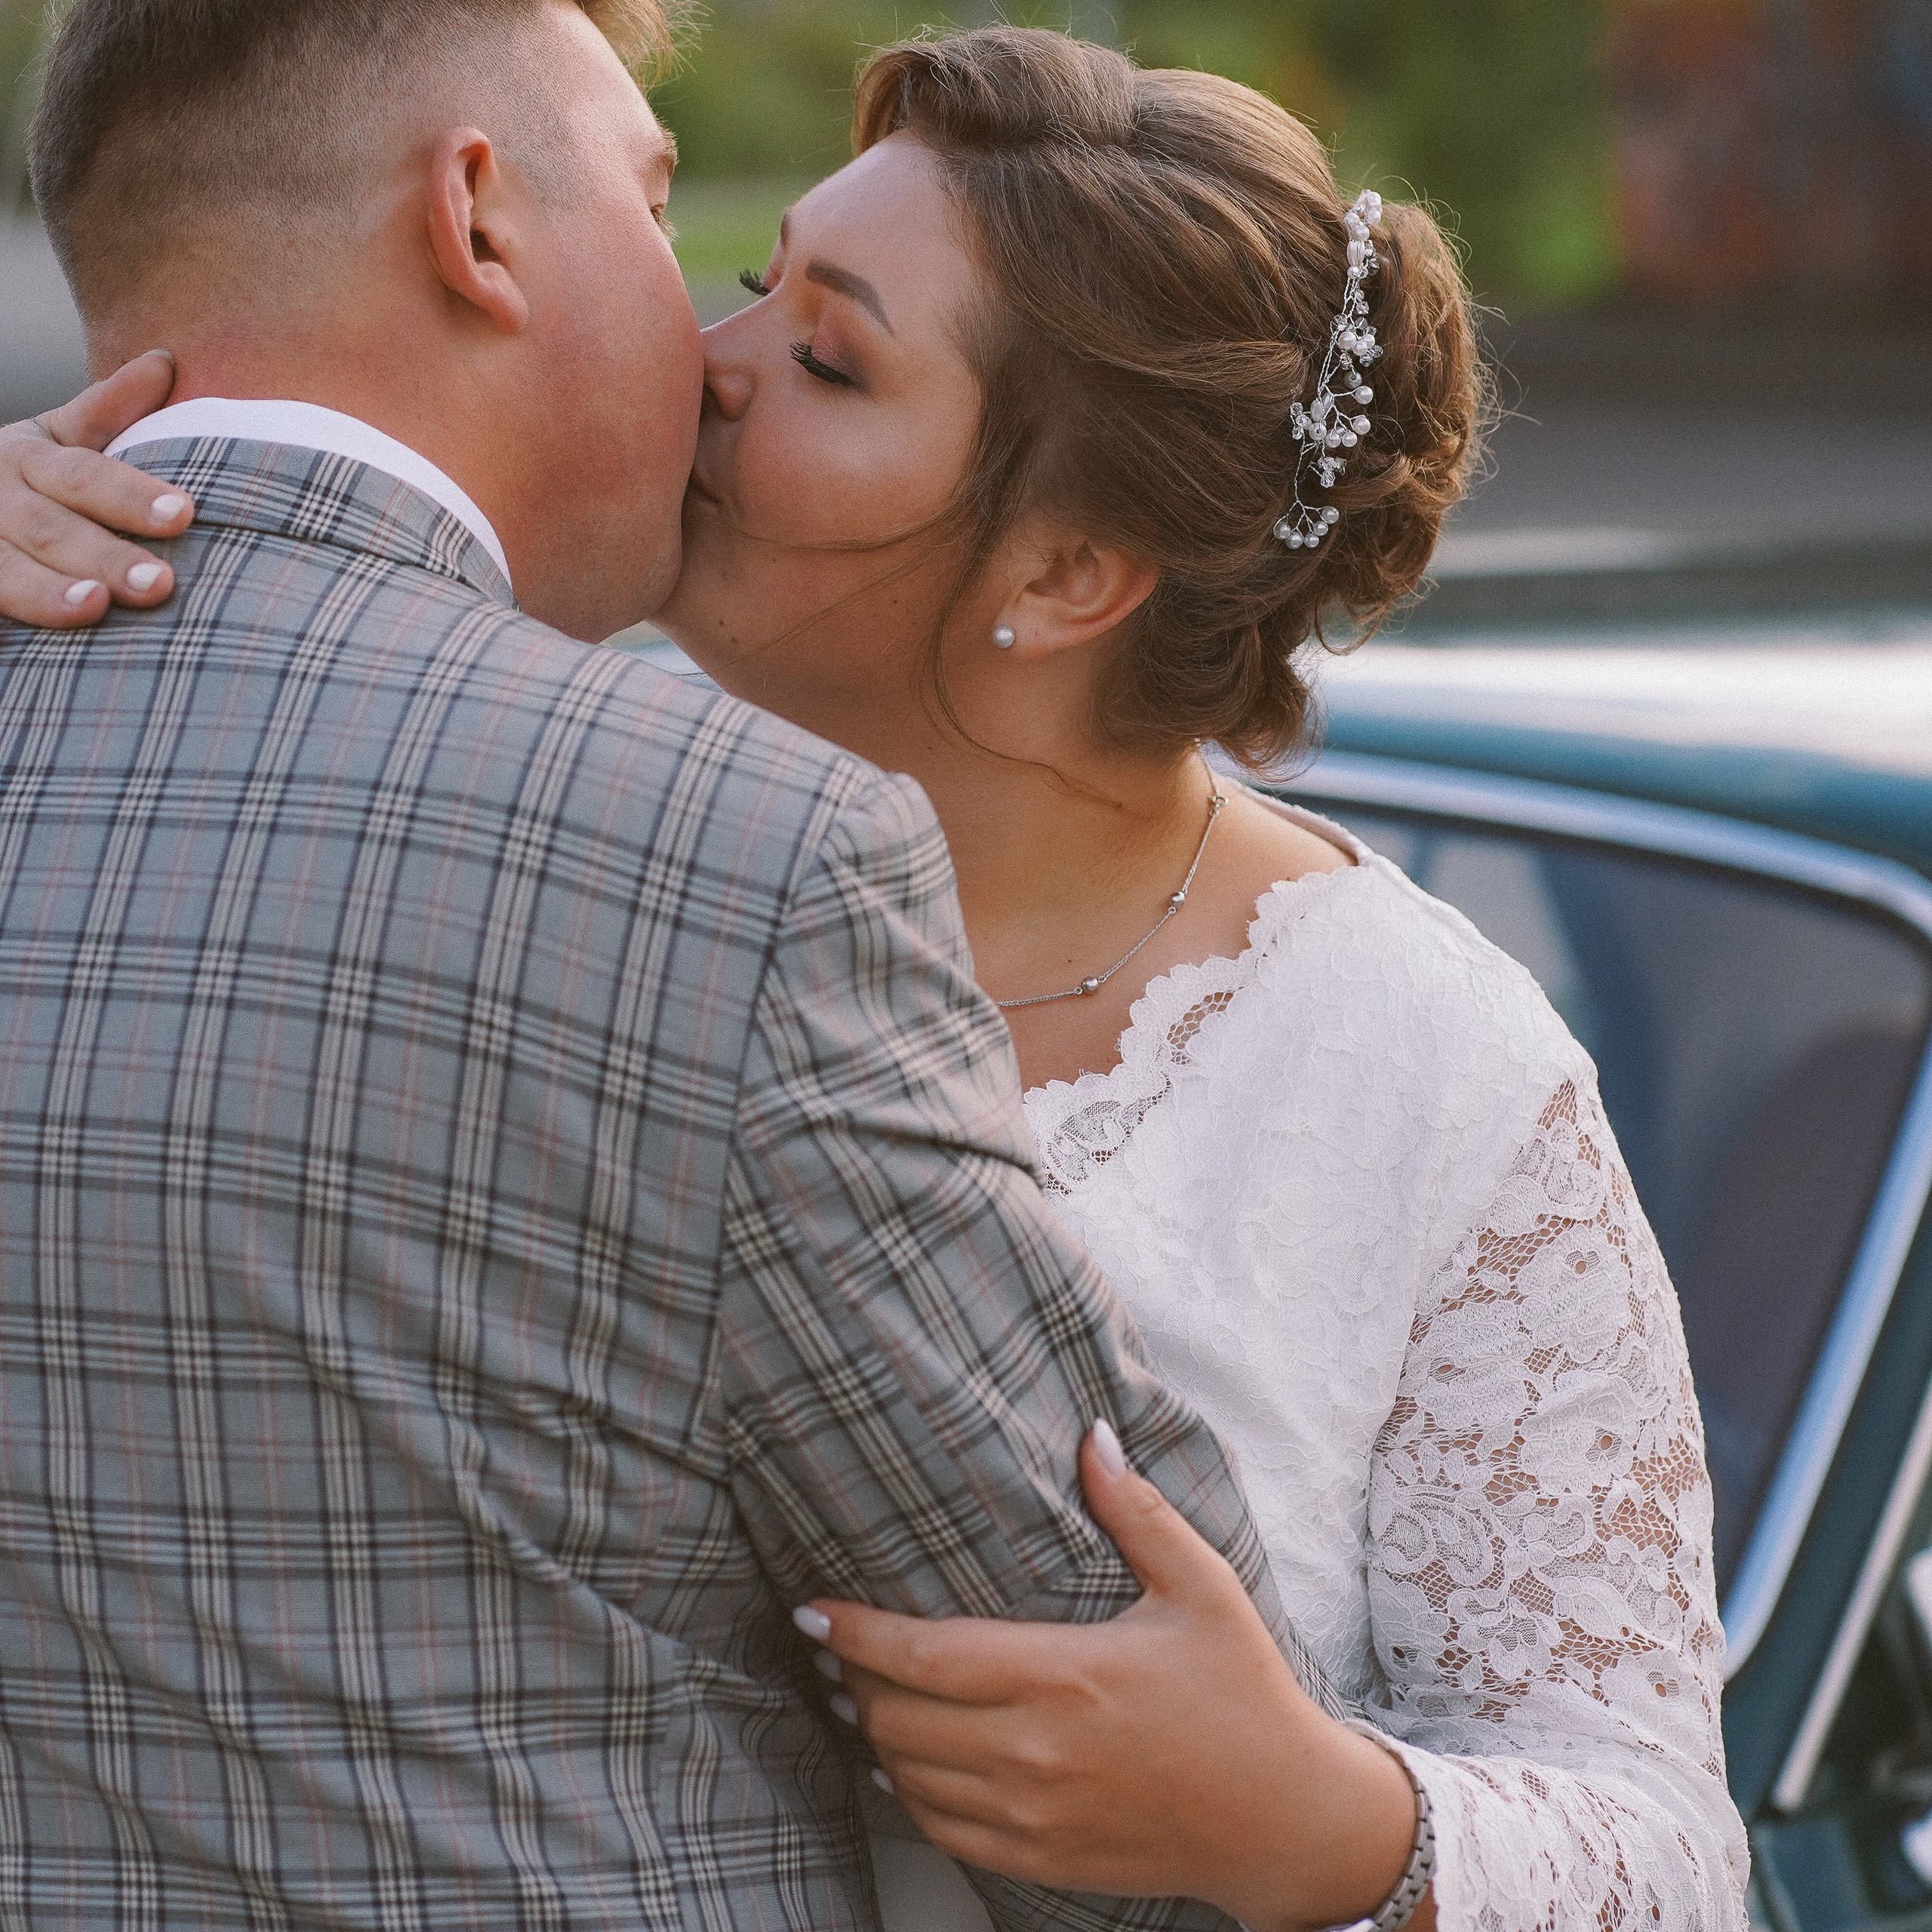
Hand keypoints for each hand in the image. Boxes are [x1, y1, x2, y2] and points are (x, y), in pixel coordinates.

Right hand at [0, 351, 195, 627]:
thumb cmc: (29, 483)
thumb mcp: (58, 440)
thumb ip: (108, 411)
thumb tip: (165, 362)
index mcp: (27, 456)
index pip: (84, 475)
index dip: (130, 496)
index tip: (184, 514)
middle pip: (50, 528)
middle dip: (103, 555)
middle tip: (159, 583)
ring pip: (6, 570)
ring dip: (48, 592)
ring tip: (95, 606)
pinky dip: (15, 614)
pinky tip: (56, 639)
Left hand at [801, 1423, 1429, 1931]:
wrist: (1286, 1820)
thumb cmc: (1243, 1693)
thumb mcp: (1201, 1587)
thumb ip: (1137, 1511)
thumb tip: (1093, 1435)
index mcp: (1064, 1677)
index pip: (925, 1656)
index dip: (854, 1634)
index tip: (809, 1610)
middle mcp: (1036, 1752)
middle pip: (900, 1717)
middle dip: (853, 1679)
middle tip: (831, 1646)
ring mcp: (1035, 1815)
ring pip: (910, 1777)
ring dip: (872, 1733)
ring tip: (856, 1693)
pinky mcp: (1042, 1858)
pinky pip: (943, 1830)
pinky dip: (905, 1794)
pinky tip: (897, 1764)